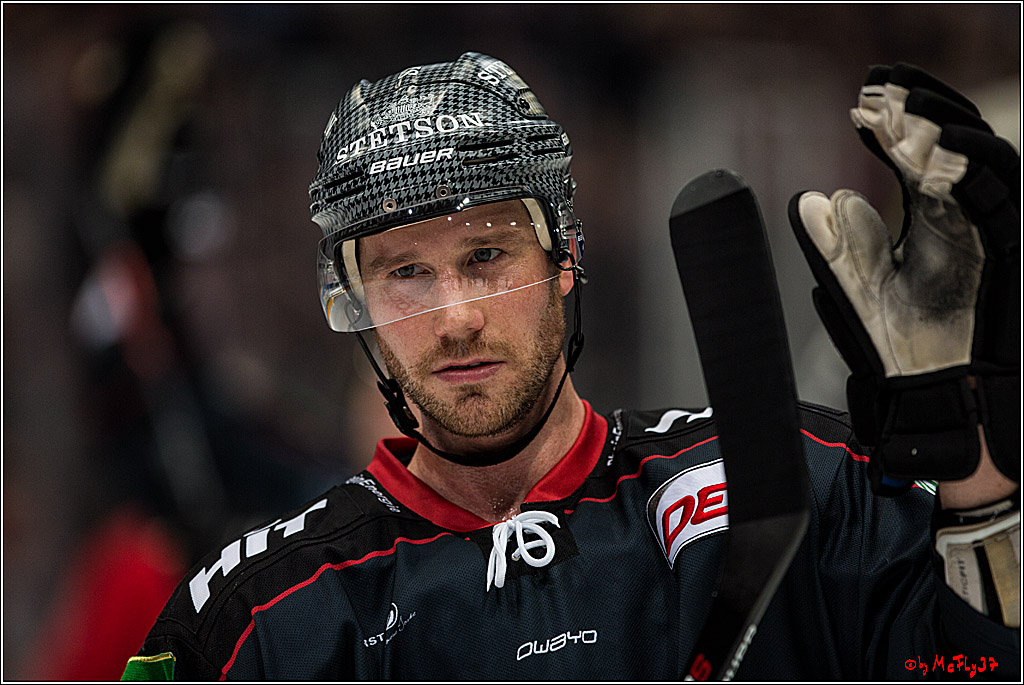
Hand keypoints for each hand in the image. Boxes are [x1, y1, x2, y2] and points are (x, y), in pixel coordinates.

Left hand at [789, 63, 1018, 493]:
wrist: (936, 402)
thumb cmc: (899, 350)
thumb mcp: (856, 290)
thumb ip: (835, 245)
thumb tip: (812, 196)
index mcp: (926, 221)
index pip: (915, 155)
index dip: (894, 121)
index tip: (862, 96)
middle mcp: (961, 218)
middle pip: (950, 145)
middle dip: (922, 108)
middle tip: (884, 83)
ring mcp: (987, 230)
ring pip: (982, 159)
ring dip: (947, 126)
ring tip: (908, 104)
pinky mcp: (1006, 248)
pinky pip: (1000, 195)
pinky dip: (974, 165)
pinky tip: (937, 147)